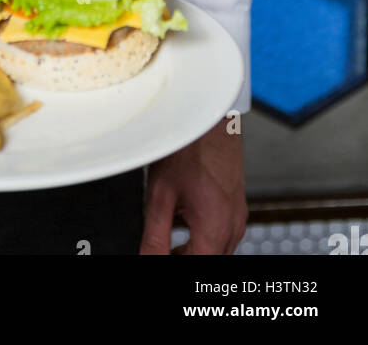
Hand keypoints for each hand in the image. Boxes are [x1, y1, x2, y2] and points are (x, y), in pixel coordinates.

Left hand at [140, 116, 246, 254]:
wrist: (208, 117)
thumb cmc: (187, 148)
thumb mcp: (160, 196)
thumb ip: (155, 237)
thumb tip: (148, 259)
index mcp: (215, 228)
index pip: (197, 267)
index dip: (175, 265)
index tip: (158, 256)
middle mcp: (233, 225)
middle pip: (209, 260)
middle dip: (184, 260)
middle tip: (161, 250)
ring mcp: (238, 215)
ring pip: (218, 249)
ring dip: (195, 250)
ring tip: (169, 239)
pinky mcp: (237, 204)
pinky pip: (223, 232)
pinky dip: (204, 235)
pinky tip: (185, 219)